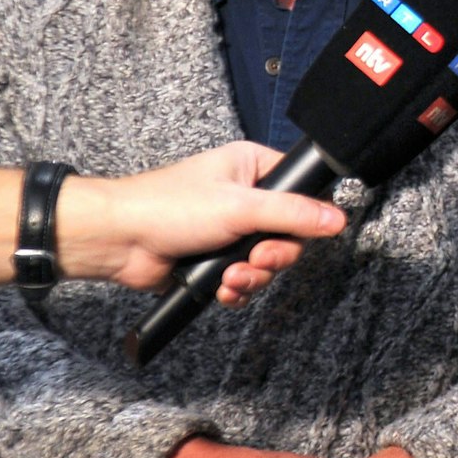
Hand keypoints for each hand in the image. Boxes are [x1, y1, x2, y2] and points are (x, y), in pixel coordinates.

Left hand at [58, 142, 345, 297]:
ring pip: (267, 263)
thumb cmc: (168, 207)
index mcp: (252, 168)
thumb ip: (293, 214)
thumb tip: (337, 219)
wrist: (120, 240)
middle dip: (274, 256)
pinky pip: (245, 280)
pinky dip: (237, 289)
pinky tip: (222, 290)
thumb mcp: (240, 207)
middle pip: (289, 235)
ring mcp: (230, 231)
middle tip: (256, 258)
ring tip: (230, 278)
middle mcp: (244, 197)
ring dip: (253, 277)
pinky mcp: (216, 260)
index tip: (298, 234)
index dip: (306, 217)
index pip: (301, 191)